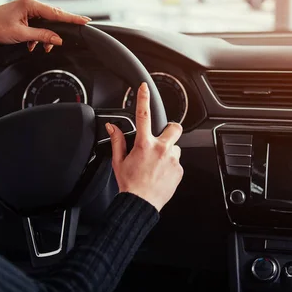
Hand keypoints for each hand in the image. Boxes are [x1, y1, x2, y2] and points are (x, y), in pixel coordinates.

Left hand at [0, 0, 90, 50]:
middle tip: (64, 40)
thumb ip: (42, 36)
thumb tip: (58, 39)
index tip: (85, 20)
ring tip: (42, 47)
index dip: (72, 18)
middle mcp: (29, 5)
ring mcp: (26, 11)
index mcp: (30, 4)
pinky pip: (37, 26)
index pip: (57, 13)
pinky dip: (37, 37)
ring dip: (44, 37)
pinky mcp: (22, 17)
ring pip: (44, 25)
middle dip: (57, 32)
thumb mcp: (22, 34)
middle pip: (52, 18)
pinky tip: (32, 45)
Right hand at [106, 83, 183, 210]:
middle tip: (162, 138)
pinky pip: (177, 162)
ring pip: (175, 147)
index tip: (144, 87)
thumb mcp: (119, 161)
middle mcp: (161, 149)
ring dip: (168, 151)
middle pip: (174, 127)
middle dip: (170, 129)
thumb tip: (112, 127)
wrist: (140, 204)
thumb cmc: (129, 184)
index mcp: (144, 144)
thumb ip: (118, 140)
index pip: (143, 115)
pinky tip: (160, 174)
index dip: (143, 98)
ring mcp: (172, 159)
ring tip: (157, 164)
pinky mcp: (179, 170)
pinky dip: (170, 165)